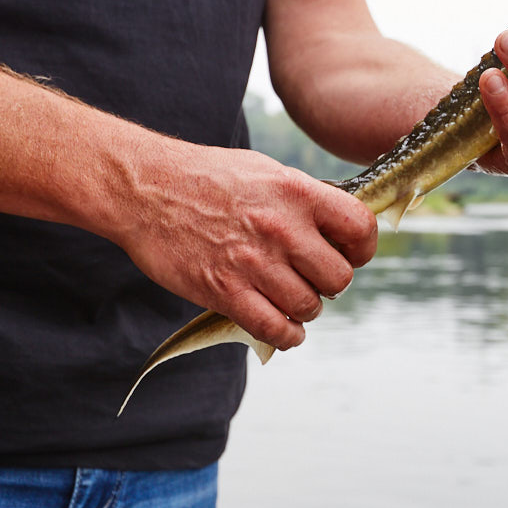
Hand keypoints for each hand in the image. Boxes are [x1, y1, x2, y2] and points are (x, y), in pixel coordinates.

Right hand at [116, 142, 376, 349]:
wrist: (146, 189)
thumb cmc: (208, 176)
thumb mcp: (267, 171)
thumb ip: (306, 198)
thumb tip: (340, 225)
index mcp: (298, 193)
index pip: (360, 229)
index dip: (362, 248)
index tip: (350, 253)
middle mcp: (282, 229)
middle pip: (339, 277)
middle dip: (331, 283)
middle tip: (313, 277)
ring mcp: (254, 263)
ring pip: (309, 307)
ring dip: (305, 308)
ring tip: (292, 297)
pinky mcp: (224, 291)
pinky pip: (274, 329)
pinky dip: (286, 335)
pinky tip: (284, 327)